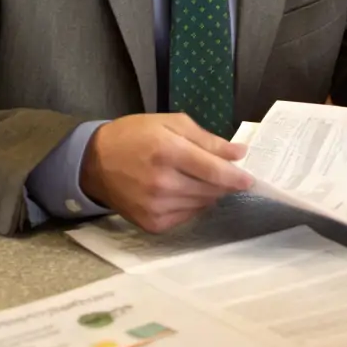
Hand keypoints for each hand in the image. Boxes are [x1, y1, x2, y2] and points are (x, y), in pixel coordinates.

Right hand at [80, 113, 252, 232]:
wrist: (95, 162)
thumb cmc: (135, 135)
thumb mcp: (170, 123)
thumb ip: (207, 139)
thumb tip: (238, 153)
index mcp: (168, 151)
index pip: (213, 170)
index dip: (236, 176)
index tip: (250, 179)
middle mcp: (162, 182)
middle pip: (211, 190)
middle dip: (224, 182)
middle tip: (225, 174)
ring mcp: (156, 206)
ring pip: (201, 204)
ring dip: (209, 193)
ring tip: (200, 179)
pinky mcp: (152, 223)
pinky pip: (187, 216)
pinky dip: (192, 205)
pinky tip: (183, 191)